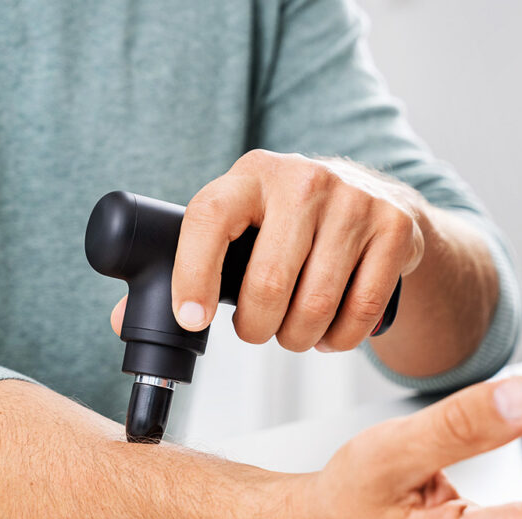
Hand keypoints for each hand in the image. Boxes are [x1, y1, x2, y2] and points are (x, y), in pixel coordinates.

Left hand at [110, 150, 424, 351]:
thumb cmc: (291, 228)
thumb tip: (128, 321)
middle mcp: (303, 180)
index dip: (192, 276)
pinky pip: (360, 312)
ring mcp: (354, 202)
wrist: (376, 203)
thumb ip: (189, 270)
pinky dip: (339, 340)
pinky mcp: (393, 229)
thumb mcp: (242, 229)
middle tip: (258, 331)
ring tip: (295, 331)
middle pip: (267, 283)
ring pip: (315, 306)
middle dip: (256, 329)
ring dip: (297, 339)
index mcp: (250, 176)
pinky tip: (330, 331)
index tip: (190, 321)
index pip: (208, 220)